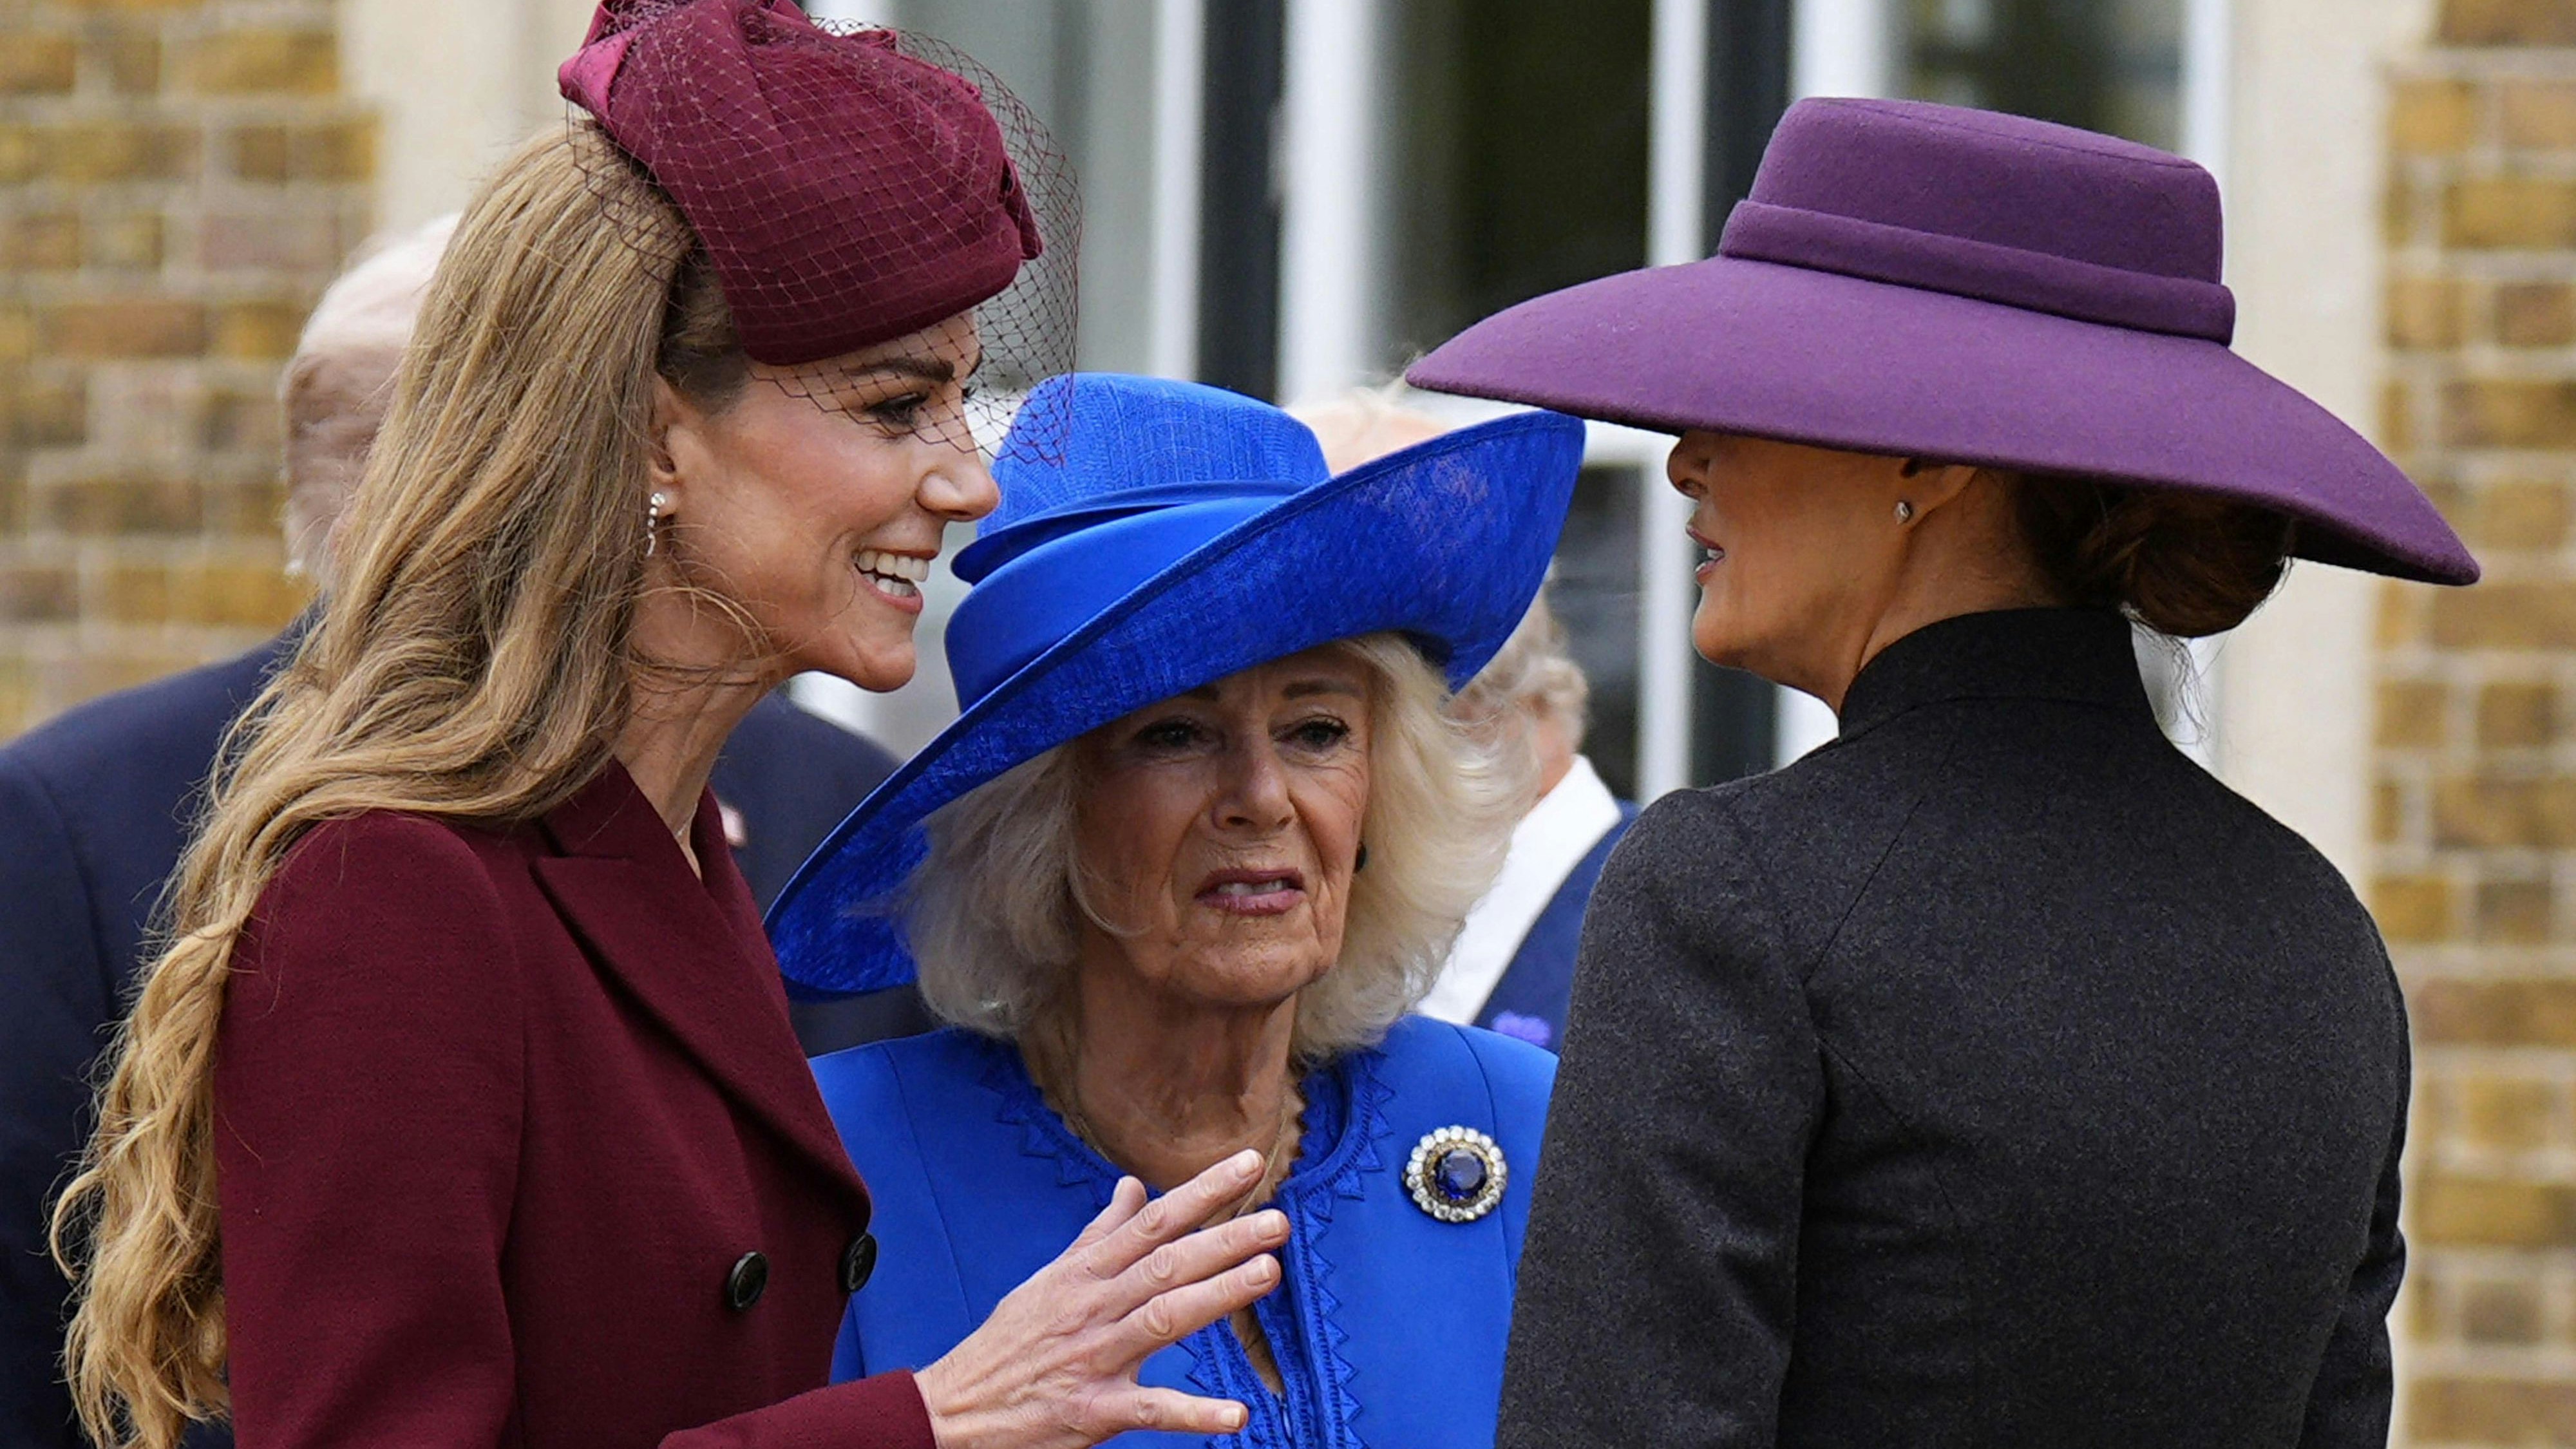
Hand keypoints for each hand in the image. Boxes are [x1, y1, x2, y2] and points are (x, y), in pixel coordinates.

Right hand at [914, 1149, 1290, 1448]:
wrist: (953, 1410)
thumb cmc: (1010, 1341)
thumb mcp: (1050, 1279)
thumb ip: (1098, 1235)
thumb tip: (1133, 1187)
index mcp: (1086, 1272)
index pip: (1154, 1222)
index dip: (1203, 1192)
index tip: (1251, 1163)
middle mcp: (1093, 1307)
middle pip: (1166, 1264)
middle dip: (1224, 1240)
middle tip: (1278, 1222)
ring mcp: (1094, 1358)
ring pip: (1163, 1319)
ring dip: (1217, 1296)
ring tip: (1267, 1274)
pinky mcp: (1092, 1411)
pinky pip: (1149, 1409)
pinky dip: (1193, 1414)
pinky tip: (1236, 1415)